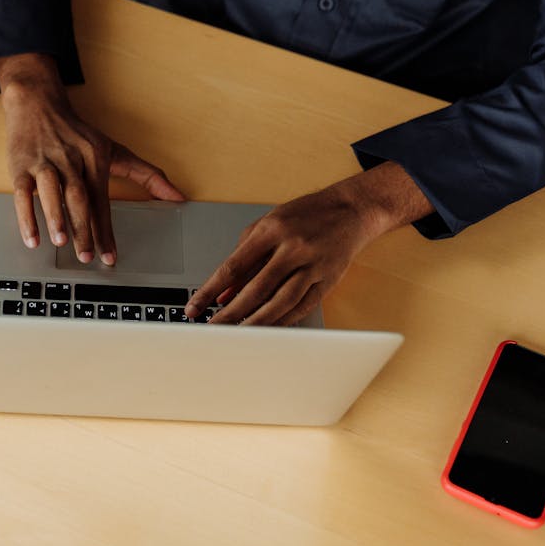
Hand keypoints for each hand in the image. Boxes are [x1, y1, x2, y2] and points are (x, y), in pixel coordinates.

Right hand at [0, 53, 184, 264]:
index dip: (106, 230)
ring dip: (55, 216)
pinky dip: (26, 216)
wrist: (38, 103)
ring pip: (51, 191)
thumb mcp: (114, 150)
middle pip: (79, 197)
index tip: (109, 256)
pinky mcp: (21, 166)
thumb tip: (179, 196)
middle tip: (87, 256)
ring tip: (61, 242)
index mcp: (95, 159)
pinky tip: (32, 238)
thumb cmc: (77, 134)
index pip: (102, 200)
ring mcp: (45, 162)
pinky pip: (23, 193)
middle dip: (83, 228)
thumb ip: (147, 175)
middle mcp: (71, 160)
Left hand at [185, 162, 433, 325]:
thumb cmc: (304, 216)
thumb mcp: (266, 226)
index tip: (194, 306)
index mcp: (271, 230)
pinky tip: (266, 330)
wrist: (350, 210)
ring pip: (281, 301)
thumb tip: (223, 294)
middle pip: (256, 288)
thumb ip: (242, 258)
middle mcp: (293, 247)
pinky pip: (302, 306)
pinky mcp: (329, 279)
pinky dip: (282, 321)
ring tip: (237, 335)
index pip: (233, 267)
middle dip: (231, 313)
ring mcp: (313, 265)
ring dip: (256, 322)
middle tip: (213, 328)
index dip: (210, 290)